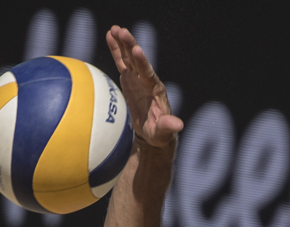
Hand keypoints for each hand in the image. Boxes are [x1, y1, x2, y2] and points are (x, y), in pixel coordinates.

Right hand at [106, 25, 183, 152]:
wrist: (154, 133)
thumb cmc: (159, 134)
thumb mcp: (163, 132)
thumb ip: (168, 127)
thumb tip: (179, 125)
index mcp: (155, 91)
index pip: (148, 74)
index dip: (142, 62)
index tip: (137, 49)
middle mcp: (147, 81)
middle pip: (137, 61)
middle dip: (130, 46)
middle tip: (122, 31)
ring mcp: (137, 79)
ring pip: (129, 58)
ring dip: (122, 43)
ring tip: (115, 28)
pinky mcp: (129, 79)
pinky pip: (122, 62)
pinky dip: (116, 50)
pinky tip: (110, 36)